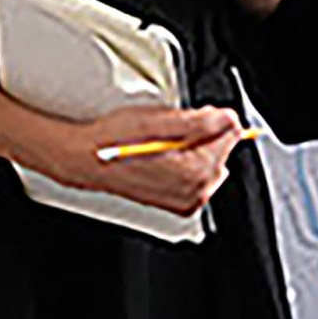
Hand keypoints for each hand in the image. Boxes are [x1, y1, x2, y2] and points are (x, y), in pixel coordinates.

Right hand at [45, 103, 244, 216]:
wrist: (87, 161)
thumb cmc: (115, 140)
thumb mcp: (158, 120)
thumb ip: (201, 121)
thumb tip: (230, 119)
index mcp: (197, 172)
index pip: (230, 135)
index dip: (212, 119)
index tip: (193, 115)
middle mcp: (196, 192)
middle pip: (221, 150)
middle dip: (204, 135)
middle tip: (170, 129)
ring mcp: (188, 201)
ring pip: (210, 163)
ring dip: (194, 148)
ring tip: (162, 143)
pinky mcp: (180, 204)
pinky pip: (198, 177)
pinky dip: (187, 163)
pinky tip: (163, 156)